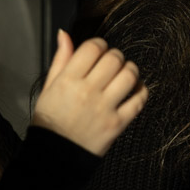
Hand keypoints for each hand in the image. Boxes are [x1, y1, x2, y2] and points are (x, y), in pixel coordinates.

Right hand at [30, 30, 148, 155]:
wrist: (54, 155)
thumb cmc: (50, 121)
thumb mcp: (48, 87)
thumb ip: (60, 59)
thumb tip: (64, 35)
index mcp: (68, 80)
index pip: (92, 48)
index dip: (99, 44)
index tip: (99, 51)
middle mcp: (88, 91)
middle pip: (114, 59)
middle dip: (115, 56)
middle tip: (112, 62)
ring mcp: (104, 108)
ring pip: (129, 76)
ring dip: (130, 70)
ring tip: (125, 74)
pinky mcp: (117, 123)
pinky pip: (139, 100)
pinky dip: (141, 91)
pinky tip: (134, 90)